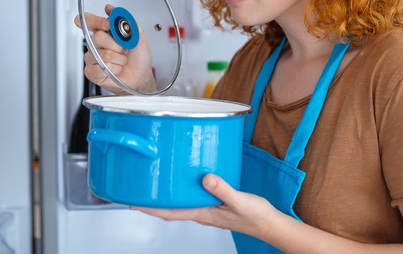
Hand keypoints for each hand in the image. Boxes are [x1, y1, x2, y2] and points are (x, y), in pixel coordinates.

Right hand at [75, 4, 155, 93]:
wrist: (141, 75)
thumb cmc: (138, 57)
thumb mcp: (138, 34)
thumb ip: (125, 20)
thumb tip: (110, 9)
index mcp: (105, 32)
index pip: (89, 20)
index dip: (96, 21)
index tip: (107, 24)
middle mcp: (96, 44)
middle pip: (98, 37)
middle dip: (117, 45)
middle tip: (123, 50)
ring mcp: (92, 58)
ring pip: (102, 54)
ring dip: (118, 60)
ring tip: (121, 61)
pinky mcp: (91, 72)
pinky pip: (99, 68)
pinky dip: (113, 70)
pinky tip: (115, 70)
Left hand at [132, 174, 280, 240]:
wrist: (269, 224)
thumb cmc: (255, 217)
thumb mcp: (239, 201)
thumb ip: (223, 189)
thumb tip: (206, 178)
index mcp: (203, 214)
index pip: (170, 213)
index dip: (150, 208)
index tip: (133, 202)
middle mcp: (202, 212)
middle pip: (171, 208)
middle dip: (153, 201)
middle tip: (138, 189)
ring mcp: (208, 208)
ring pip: (181, 202)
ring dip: (167, 195)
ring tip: (155, 183)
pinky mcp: (215, 203)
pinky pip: (194, 196)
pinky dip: (184, 190)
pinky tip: (185, 179)